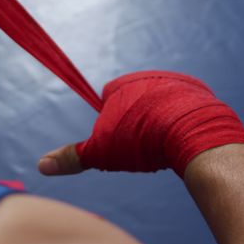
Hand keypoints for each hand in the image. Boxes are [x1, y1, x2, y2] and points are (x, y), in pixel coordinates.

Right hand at [37, 71, 243, 177]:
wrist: (192, 131)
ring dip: (160, 123)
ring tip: (163, 145)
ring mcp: (178, 83)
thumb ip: (72, 158)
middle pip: (136, 101)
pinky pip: (187, 111)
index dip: (110, 121)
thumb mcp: (101, 153)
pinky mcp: (202, 95)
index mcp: (123, 84)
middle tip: (140, 146)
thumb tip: (41, 166)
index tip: (119, 139)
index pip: (108, 98)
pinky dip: (183, 125)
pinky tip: (183, 142)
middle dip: (136, 121)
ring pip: (162, 106)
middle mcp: (150, 76)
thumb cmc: (141, 139)